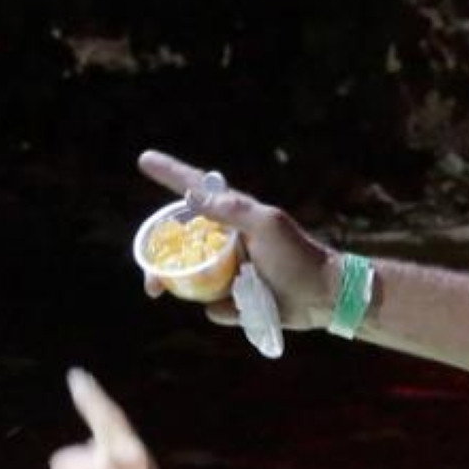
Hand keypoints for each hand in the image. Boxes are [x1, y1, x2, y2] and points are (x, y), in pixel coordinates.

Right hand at [137, 149, 338, 329]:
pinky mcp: (239, 300)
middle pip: (181, 246)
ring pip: (192, 279)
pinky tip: (245, 307)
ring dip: (186, 290)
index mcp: (233, 217)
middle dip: (161, 263)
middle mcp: (228, 242)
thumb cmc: (298, 254)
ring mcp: (231, 271)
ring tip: (198, 300)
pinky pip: (216, 306)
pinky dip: (226, 310)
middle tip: (151, 284)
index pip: (194, 191)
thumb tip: (191, 195)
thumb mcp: (266, 225)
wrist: (325, 296)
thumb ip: (230, 209)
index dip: (170, 174)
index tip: (144, 159)